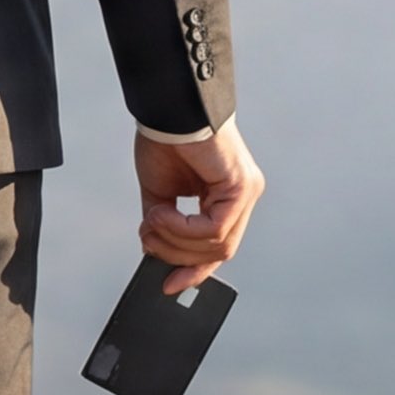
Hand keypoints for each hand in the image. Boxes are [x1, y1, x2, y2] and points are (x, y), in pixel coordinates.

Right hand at [136, 119, 261, 295]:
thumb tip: (154, 252)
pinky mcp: (241, 187)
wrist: (169, 110)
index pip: (217, 247)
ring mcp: (246, 192)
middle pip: (219, 252)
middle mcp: (242, 196)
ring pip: (216, 245)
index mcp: (226, 198)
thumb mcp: (160, 194)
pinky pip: (214, 229)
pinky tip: (161, 214)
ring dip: (174, 240)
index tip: (169, 285)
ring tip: (151, 221)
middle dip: (178, 256)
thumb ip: (164, 225)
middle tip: (148, 243)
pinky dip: (182, 229)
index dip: (193, 271)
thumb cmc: (166, 141)